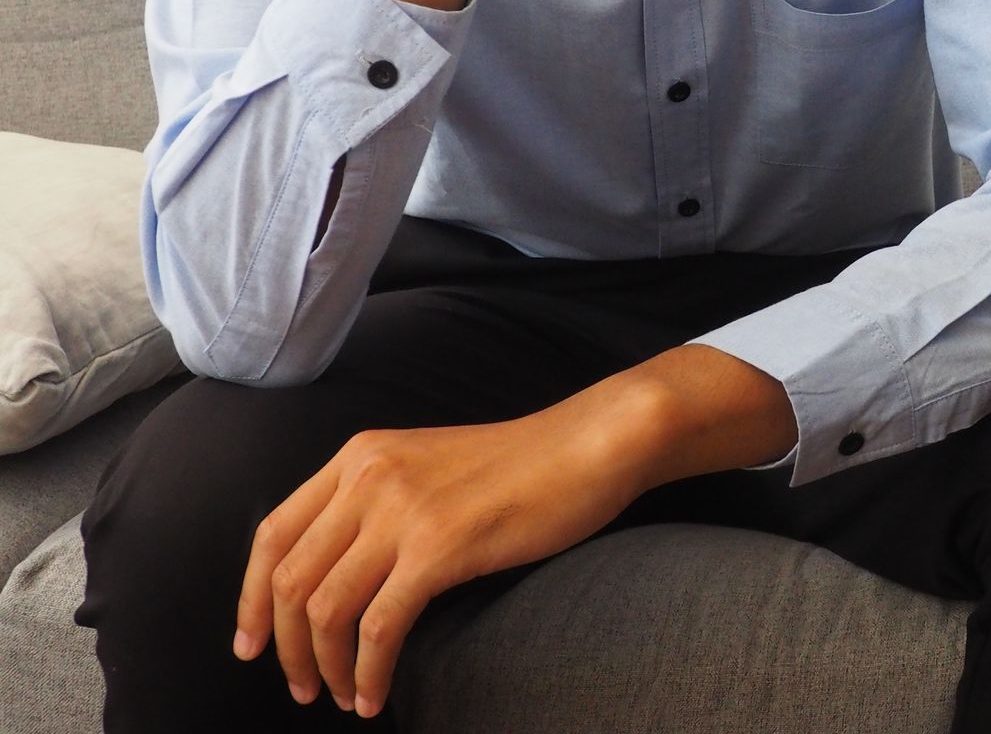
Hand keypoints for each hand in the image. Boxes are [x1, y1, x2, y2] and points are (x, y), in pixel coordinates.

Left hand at [232, 344, 793, 718]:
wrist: (588, 445)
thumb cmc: (522, 464)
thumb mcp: (429, 464)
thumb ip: (378, 500)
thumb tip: (340, 571)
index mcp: (359, 455)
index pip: (271, 533)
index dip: (249, 599)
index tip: (253, 645)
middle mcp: (367, 477)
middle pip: (288, 580)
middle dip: (286, 648)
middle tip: (304, 688)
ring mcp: (402, 511)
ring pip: (326, 610)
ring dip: (327, 669)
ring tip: (344, 698)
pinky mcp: (439, 547)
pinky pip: (379, 629)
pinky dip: (368, 673)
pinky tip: (375, 697)